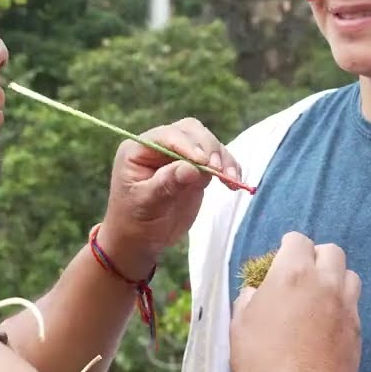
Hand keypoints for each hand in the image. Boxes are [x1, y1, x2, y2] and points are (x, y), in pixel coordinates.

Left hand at [99, 118, 242, 273]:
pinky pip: (216, 160)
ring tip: (231, 179)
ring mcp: (180, 156)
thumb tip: (192, 168)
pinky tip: (235, 183)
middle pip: (191, 132)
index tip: (203, 162)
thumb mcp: (146, 204)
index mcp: (138, 149)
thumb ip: (166, 184)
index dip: (187, 145)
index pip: (167, 136)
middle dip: (209, 148)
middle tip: (218, 171)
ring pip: (207, 143)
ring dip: (223, 158)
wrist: (141, 240)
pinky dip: (228, 168)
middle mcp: (160, 146)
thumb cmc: (135, 222)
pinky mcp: (196, 168)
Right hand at [230, 232, 361, 371]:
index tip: (282, 257)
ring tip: (320, 296)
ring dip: (336, 279)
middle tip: (303, 274)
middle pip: (332, 251)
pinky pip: (354, 308)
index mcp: (293, 273)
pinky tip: (327, 324)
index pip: (298, 240)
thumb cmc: (260, 358)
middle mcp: (325, 283)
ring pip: (350, 276)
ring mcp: (346, 307)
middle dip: (317, 257)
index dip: (288, 247)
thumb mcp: (239, 322)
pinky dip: (342, 308)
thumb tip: (257, 293)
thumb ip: (250, 298)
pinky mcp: (357, 331)